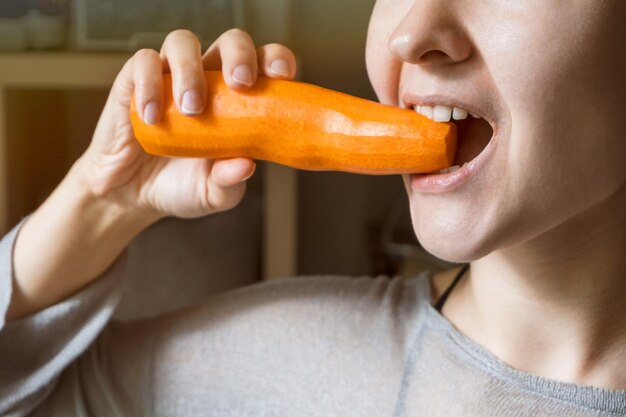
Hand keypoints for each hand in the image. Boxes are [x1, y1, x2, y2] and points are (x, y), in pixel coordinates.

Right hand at [79, 29, 296, 219]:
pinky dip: (149, 85)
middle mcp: (207, 78)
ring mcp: (170, 76)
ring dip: (191, 71)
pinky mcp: (134, 80)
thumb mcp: (213, 194)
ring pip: (183, 43)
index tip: (282, 76)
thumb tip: (246, 166)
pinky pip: (143, 63)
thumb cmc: (183, 186)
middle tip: (241, 84)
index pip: (263, 63)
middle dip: (239, 54)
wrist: (133, 195)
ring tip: (191, 110)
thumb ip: (229, 182)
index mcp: (238, 99)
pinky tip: (152, 117)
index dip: (276, 59)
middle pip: (230, 41)